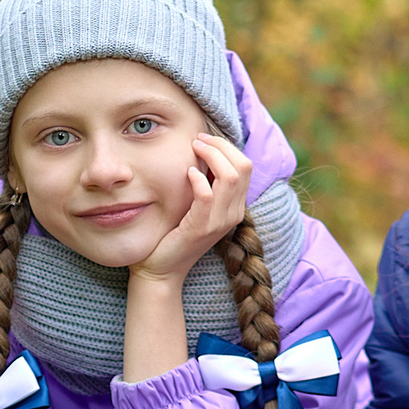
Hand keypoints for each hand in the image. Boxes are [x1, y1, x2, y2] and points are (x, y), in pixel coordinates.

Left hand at [133, 133, 252, 284]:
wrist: (162, 268)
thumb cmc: (174, 233)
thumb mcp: (196, 206)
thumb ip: (206, 184)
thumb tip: (203, 152)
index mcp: (236, 206)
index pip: (246, 166)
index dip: (227, 146)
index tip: (204, 140)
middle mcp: (234, 214)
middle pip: (243, 166)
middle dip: (221, 146)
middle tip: (198, 140)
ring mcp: (219, 222)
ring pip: (230, 177)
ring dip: (211, 155)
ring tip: (193, 149)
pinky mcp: (200, 228)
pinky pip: (207, 196)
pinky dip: (198, 179)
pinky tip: (187, 173)